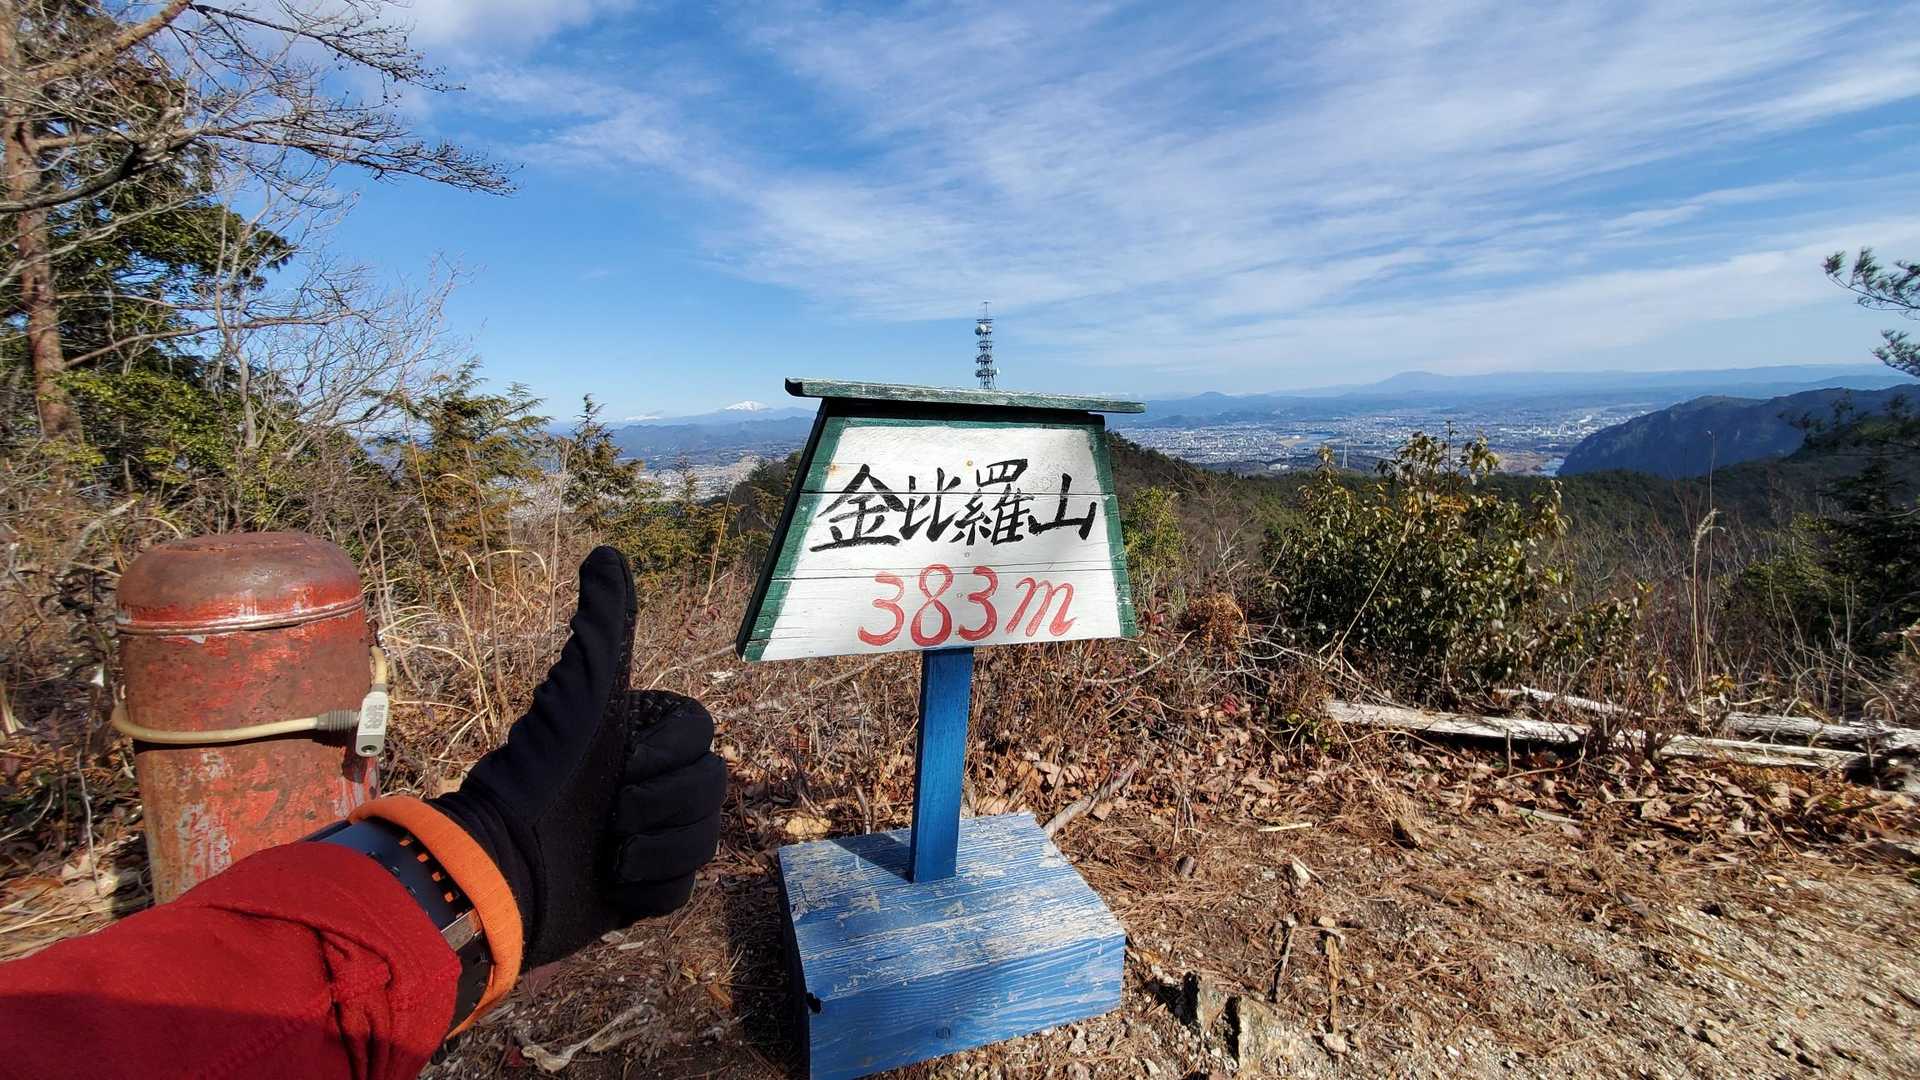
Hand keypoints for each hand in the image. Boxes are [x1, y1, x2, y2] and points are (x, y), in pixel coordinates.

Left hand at [431, 547, 726, 967]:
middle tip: (611, 814)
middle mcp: (650, 781)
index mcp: (643, 735)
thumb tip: (606, 549)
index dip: (670, 756)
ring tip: (607, 852)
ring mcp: (650, 837)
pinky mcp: (642, 890)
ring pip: (703, 841)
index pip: (704, 739)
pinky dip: (647, 888)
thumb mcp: (582, 693)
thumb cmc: (542, 773)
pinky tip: (611, 884)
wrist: (505, 869)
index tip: (624, 763)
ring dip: (656, 850)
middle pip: (712, 790)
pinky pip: (681, 889)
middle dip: (662, 807)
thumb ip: (604, 625)